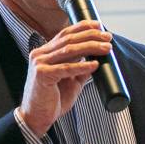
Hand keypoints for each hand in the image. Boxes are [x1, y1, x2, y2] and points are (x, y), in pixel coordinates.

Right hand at [18, 20, 112, 135]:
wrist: (36, 117)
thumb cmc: (51, 100)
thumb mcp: (70, 81)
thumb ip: (80, 69)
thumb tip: (95, 59)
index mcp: (45, 53)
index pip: (65, 34)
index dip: (82, 27)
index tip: (98, 25)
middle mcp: (40, 54)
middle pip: (69, 39)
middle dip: (91, 36)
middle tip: (108, 37)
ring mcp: (40, 63)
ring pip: (69, 50)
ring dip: (90, 47)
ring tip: (106, 48)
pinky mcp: (42, 75)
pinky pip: (66, 68)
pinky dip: (82, 66)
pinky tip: (95, 65)